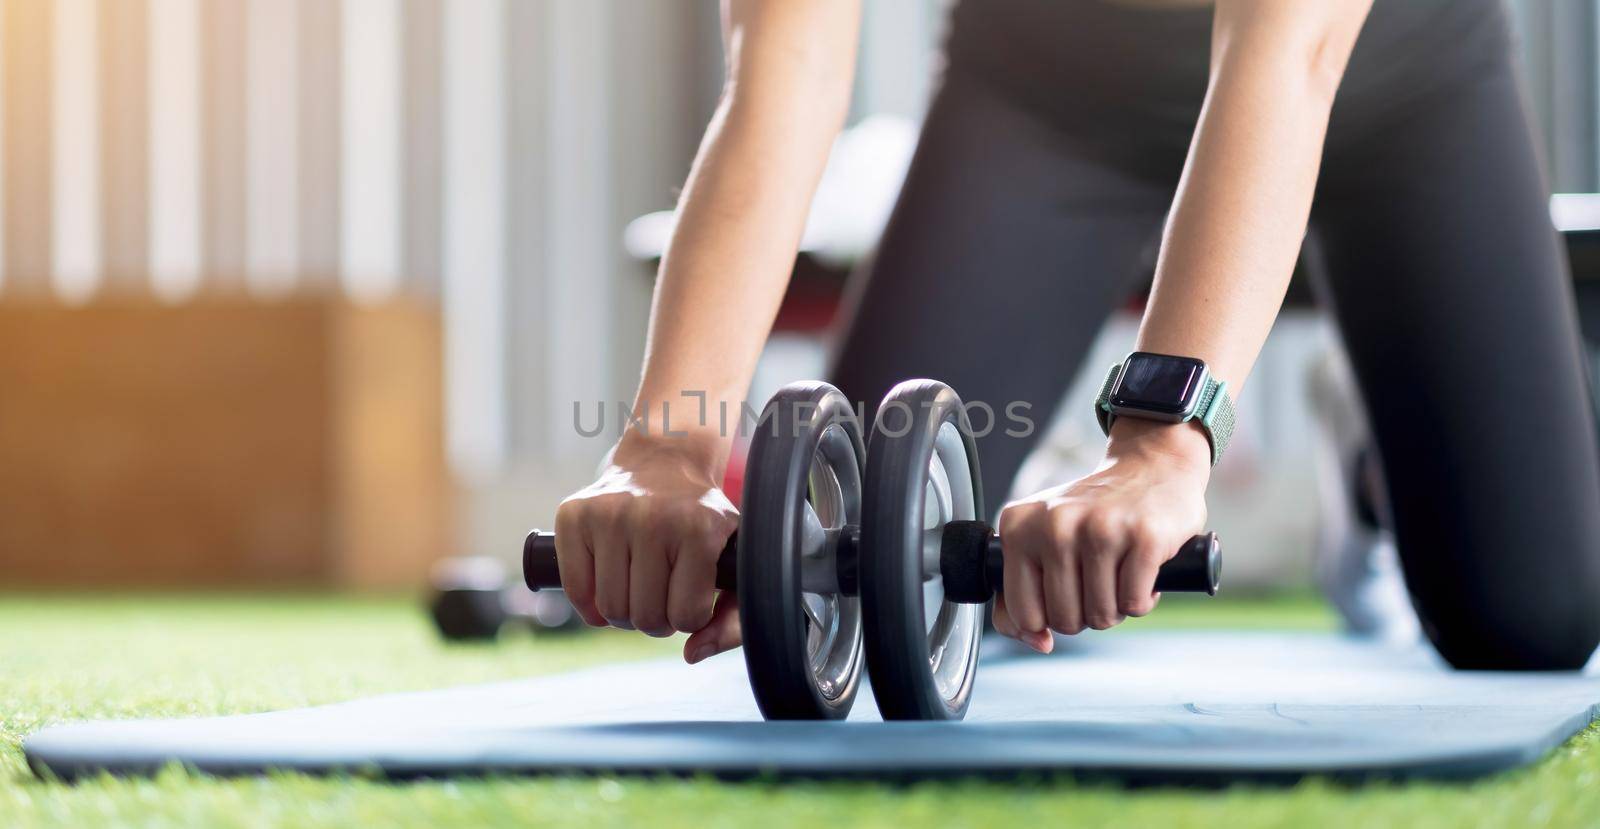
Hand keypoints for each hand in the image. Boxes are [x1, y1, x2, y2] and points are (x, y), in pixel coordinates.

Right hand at [553, 433, 740, 662]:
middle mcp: (651, 519)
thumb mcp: (733, 558)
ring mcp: (609, 515)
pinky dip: (589, 604)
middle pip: (645, 618)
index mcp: (698, 530)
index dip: (688, 618)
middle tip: (661, 597)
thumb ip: (732, 618)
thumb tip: (692, 655)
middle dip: (655, 620)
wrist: (666, 461)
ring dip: (624, 613)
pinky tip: (607, 587)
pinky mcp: (575, 515)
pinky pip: (576, 590)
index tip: (690, 597)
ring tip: (637, 590)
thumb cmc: (701, 519)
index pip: (686, 617)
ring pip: (610, 610)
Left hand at [992, 419, 1210, 652]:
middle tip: (1098, 583)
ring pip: (1102, 615)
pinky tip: (1142, 572)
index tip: (1065, 598)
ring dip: (1116, 607)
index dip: (1047, 621)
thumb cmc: (1093, 514)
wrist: (1150, 467)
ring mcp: (1100, 528)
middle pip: (1065, 620)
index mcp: (1019, 527)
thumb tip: (1037, 643)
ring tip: (1119, 575)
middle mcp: (1055, 525)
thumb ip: (1022, 594)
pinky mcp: (1144, 536)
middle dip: (1086, 615)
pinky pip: (1135, 604)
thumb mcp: (1042, 540)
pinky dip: (1143, 599)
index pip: (1023, 612)